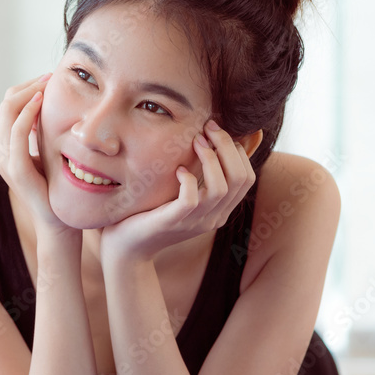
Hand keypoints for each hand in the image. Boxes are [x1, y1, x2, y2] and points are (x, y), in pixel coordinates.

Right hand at [0, 72, 76, 238]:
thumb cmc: (53, 184)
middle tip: (50, 76)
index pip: (8, 104)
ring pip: (8, 112)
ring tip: (48, 84)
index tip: (48, 78)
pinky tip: (42, 102)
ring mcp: (3, 158)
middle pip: (6, 103)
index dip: (26, 88)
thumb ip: (39, 129)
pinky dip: (28, 113)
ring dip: (29, 94)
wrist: (55, 218)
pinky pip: (17, 131)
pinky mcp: (15, 167)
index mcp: (2, 144)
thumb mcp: (44, 149)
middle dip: (29, 86)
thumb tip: (47, 100)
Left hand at [99, 120, 256, 265]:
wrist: (128, 247)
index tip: (218, 132)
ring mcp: (195, 223)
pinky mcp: (173, 223)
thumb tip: (210, 141)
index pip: (247, 178)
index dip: (237, 151)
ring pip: (220, 188)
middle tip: (209, 127)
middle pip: (239, 178)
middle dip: (227, 146)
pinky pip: (191, 200)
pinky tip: (178, 170)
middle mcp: (214, 218)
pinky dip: (188, 180)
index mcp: (220, 210)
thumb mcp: (183, 194)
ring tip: (196, 141)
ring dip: (210, 158)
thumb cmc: (152, 213)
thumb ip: (198, 176)